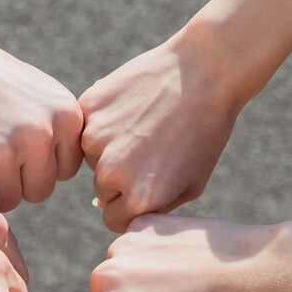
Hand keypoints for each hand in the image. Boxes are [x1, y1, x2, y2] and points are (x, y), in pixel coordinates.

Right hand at [0, 29, 82, 211]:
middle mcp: (41, 134)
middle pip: (40, 190)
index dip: (38, 161)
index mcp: (66, 115)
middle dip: (17, 178)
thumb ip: (62, 126)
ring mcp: (5, 150)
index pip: (65, 170)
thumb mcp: (40, 91)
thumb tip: (88, 163)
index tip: (15, 138)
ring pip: (11, 200)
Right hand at [79, 40, 240, 232]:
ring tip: (144, 123)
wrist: (205, 72)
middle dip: (120, 176)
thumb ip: (152, 206)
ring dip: (109, 147)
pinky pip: (86, 125)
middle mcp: (112, 173)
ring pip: (91, 156)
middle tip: (151, 148)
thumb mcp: (191, 184)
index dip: (129, 204)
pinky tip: (132, 105)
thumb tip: (102, 205)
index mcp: (140, 199)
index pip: (113, 219)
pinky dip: (102, 119)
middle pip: (102, 189)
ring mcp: (96, 138)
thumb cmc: (205, 132)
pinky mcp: (88, 107)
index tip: (147, 183)